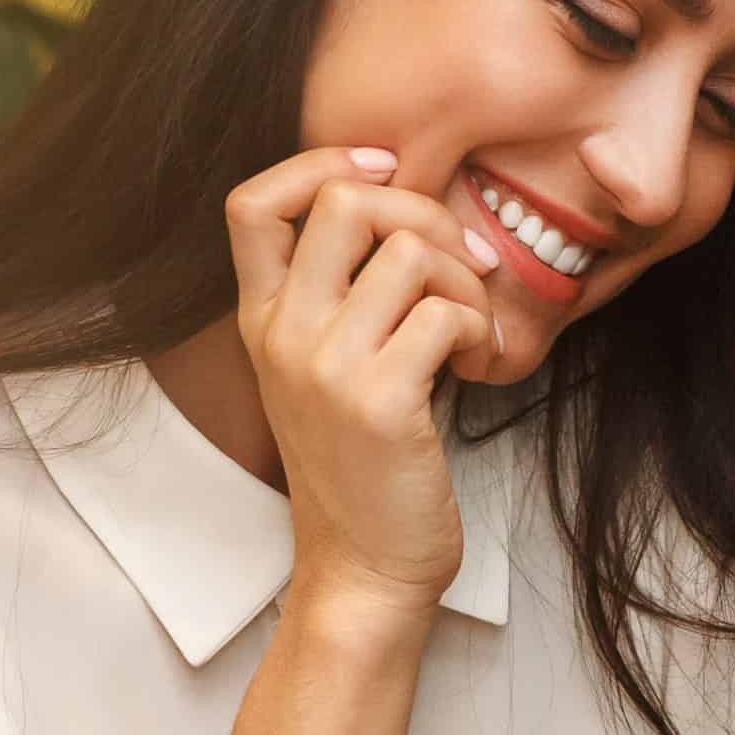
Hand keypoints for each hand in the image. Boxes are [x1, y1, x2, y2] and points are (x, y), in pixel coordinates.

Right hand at [224, 146, 503, 616]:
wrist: (365, 571)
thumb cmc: (366, 465)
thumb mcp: (330, 370)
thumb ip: (345, 296)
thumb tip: (413, 212)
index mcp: (263, 320)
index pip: (252, 201)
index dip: (323, 164)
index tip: (388, 172)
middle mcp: (282, 334)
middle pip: (345, 202)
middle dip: (425, 212)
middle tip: (462, 264)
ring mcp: (325, 367)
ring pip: (409, 250)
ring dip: (466, 279)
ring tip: (472, 328)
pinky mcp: (379, 401)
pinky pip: (447, 312)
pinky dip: (481, 327)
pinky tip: (481, 363)